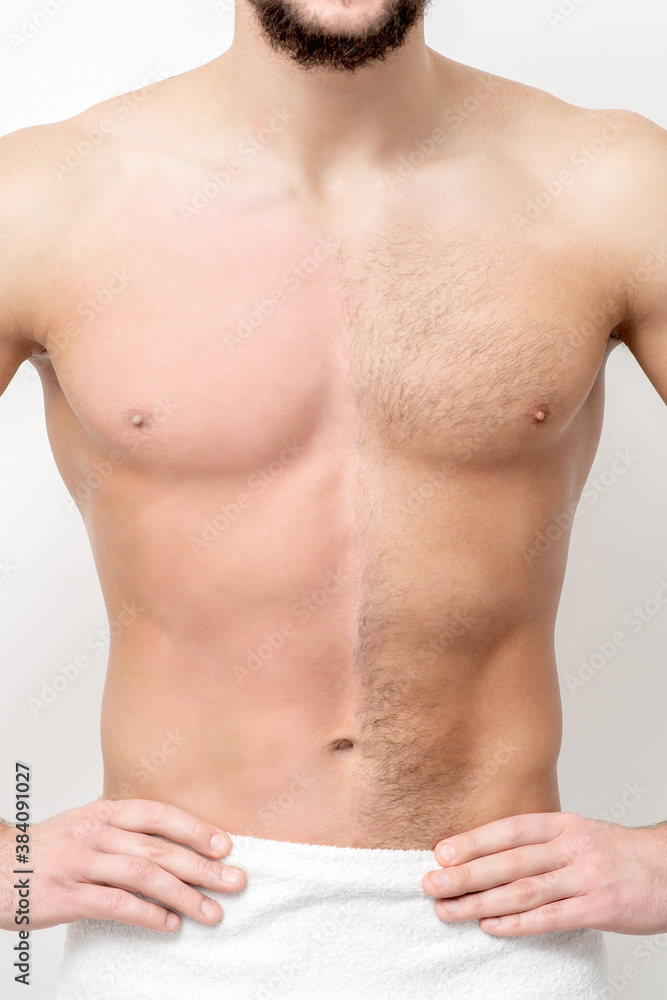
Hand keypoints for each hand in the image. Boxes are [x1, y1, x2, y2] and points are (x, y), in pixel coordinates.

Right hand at [0, 797, 245, 932]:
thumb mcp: (86, 825)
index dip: (195, 829)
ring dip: (184, 895)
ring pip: (144, 876)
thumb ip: (125, 830)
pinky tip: (169, 925)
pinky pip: (116, 905)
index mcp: (104, 812)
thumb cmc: (47, 850)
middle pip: (159, 848)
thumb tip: (175, 844)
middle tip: (235, 881)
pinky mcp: (68, 896)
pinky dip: (148, 915)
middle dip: (203, 866)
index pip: (159, 814)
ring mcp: (81, 864)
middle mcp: (96, 833)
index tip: (226, 845)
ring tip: (211, 912)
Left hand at [422, 811, 666, 935]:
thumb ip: (539, 842)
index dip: (472, 841)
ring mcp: (585, 877)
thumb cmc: (616, 854)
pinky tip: (490, 927)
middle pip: (508, 862)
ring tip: (449, 910)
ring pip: (523, 891)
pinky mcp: (598, 908)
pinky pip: (550, 918)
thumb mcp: (577, 834)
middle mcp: (570, 847)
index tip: (440, 852)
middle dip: (465, 874)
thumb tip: (486, 853)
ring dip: (480, 902)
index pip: (508, 830)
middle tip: (431, 884)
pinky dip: (516, 924)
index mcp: (562, 824)